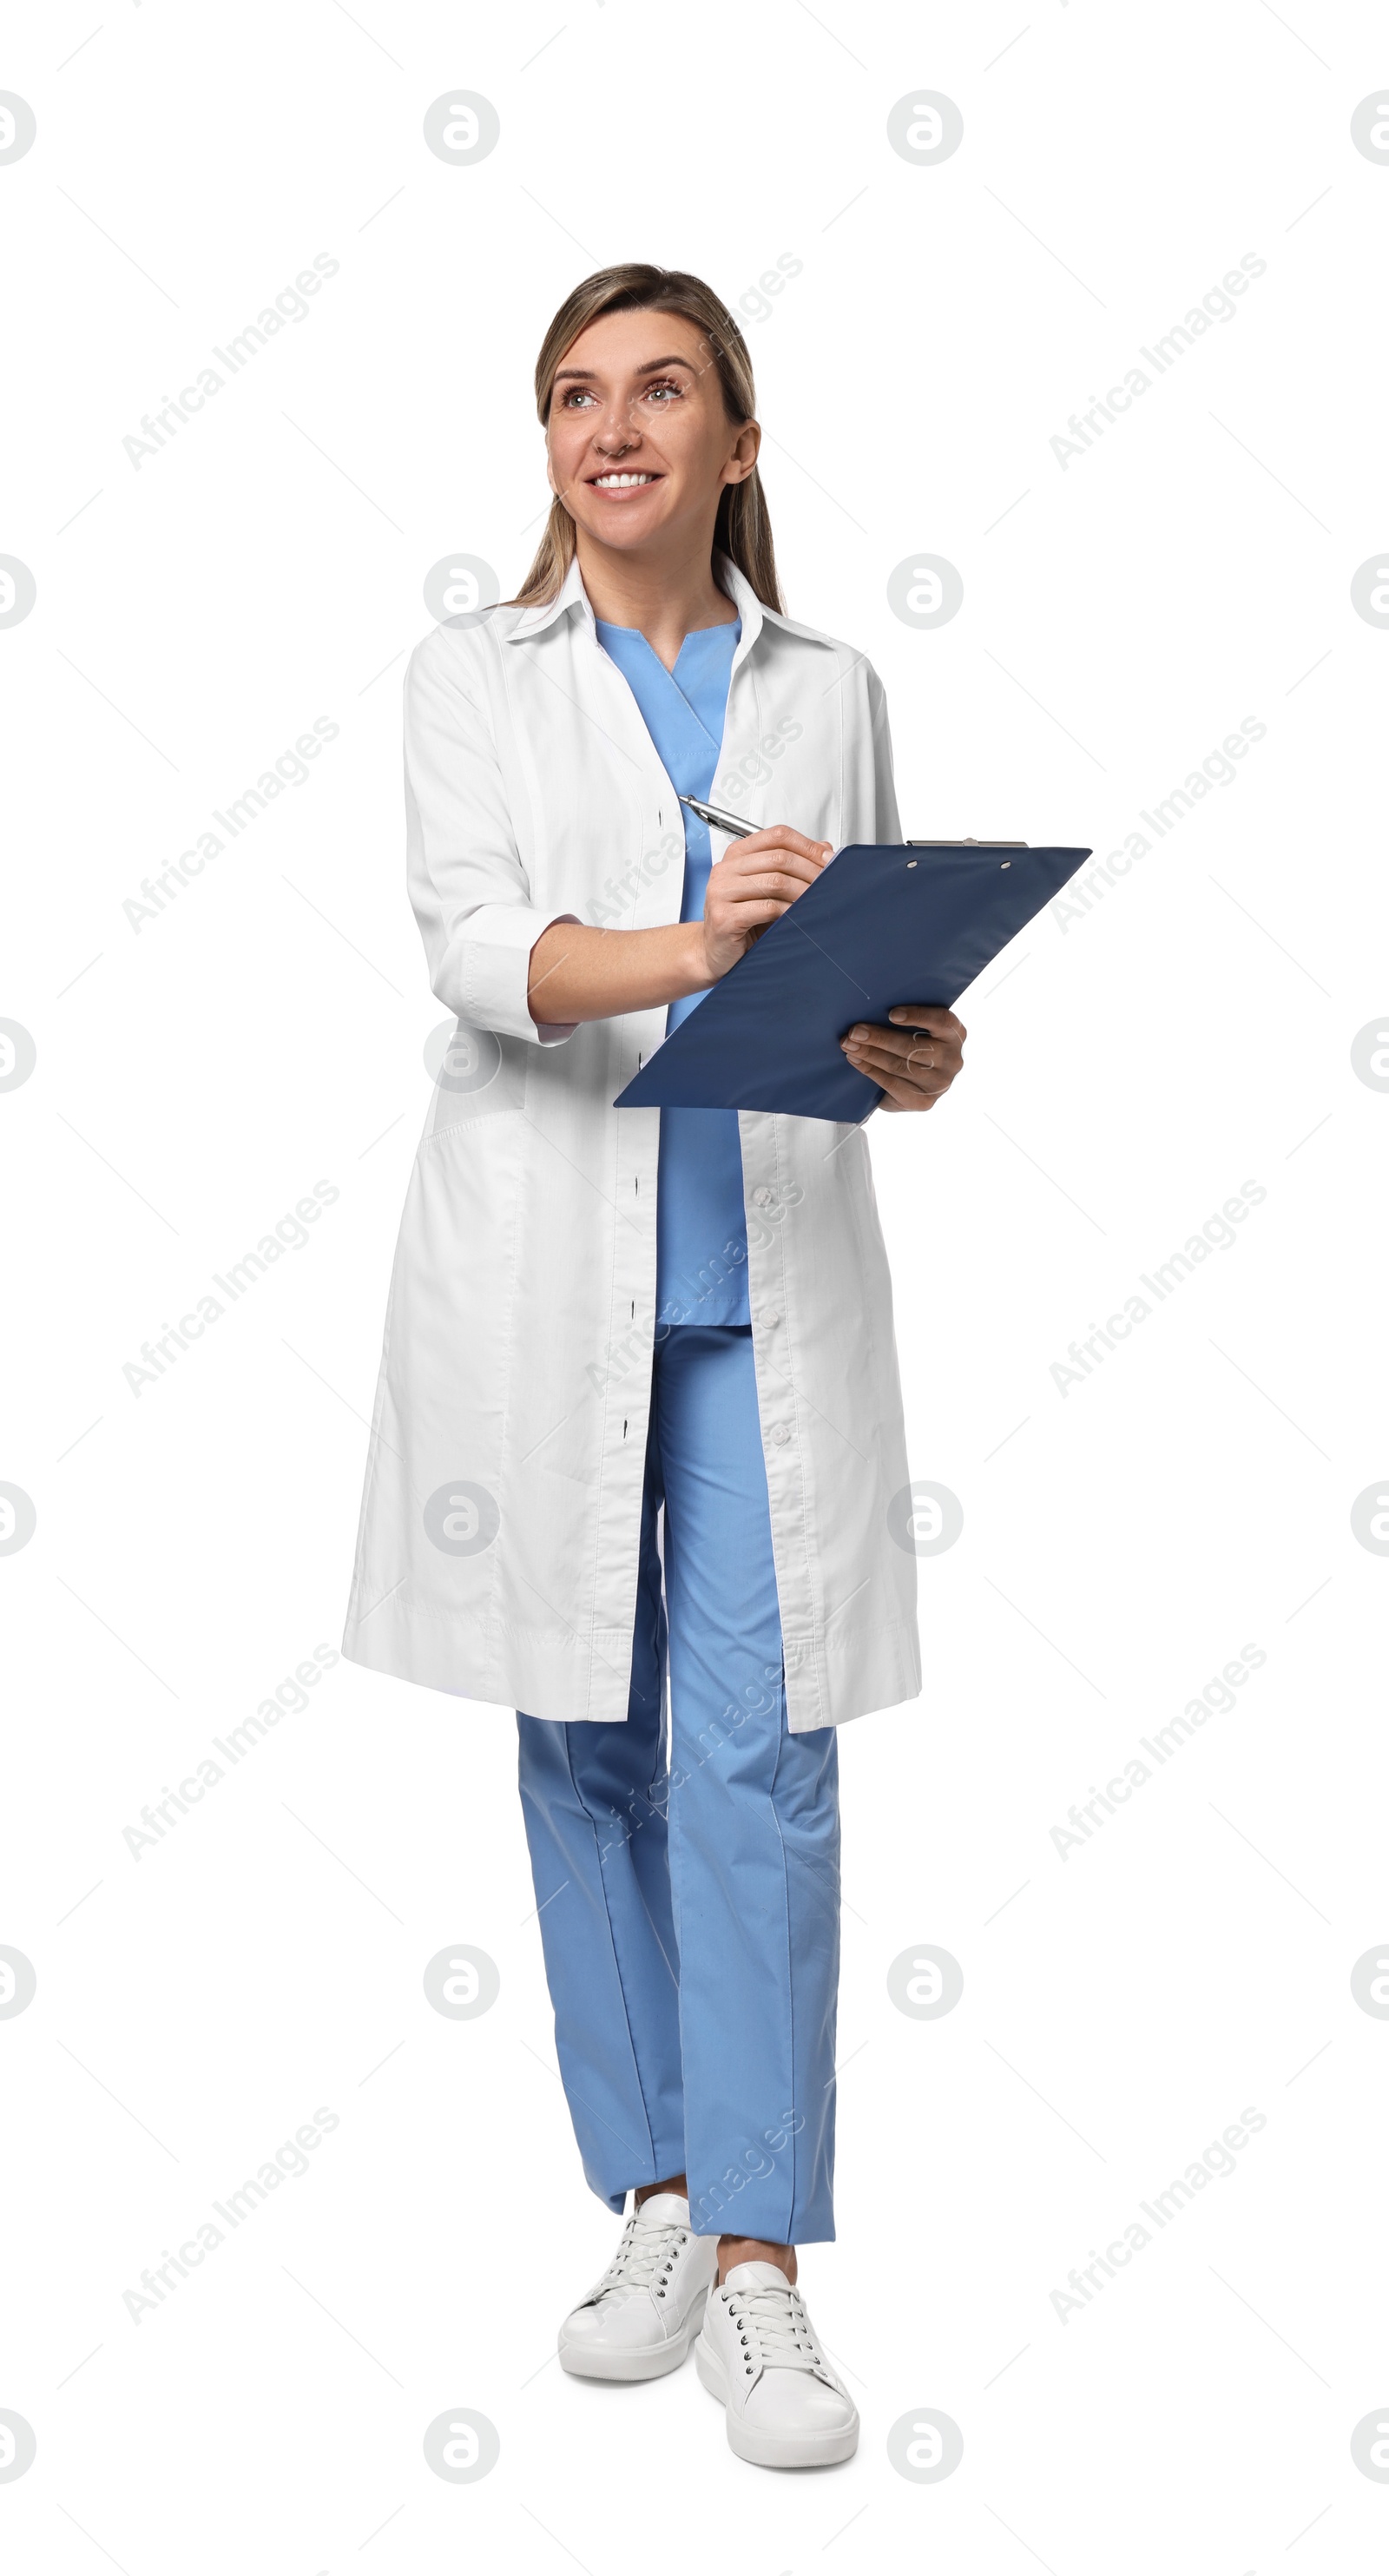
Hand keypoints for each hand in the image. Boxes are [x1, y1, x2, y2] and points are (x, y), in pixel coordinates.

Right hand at [700, 827, 833, 980]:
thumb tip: (825, 849)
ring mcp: (721, 892)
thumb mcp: (769, 888)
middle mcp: (725, 869)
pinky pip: (767, 908)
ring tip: (816, 901)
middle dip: (810, 870)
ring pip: (775, 881)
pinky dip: (789, 912)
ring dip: (803, 892)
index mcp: (737, 855)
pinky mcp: (724, 917)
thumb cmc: (743, 920)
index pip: (777, 836)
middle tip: (828, 884)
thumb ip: (793, 866)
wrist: (716, 952)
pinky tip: (797, 917)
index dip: (807, 846)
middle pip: (779, 857)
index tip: (828, 860)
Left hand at [840, 1004, 966, 1112]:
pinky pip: (892, 1084)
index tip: (891, 1014)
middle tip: (855, 1031)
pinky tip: (856, 1061)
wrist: (916, 1087)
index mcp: (955, 1034)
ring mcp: (940, 1083)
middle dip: (879, 1037)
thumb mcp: (919, 1030)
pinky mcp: (924, 1102)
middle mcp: (953, 1060)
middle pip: (913, 1046)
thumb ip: (906, 1021)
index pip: (942, 1020)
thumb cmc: (915, 1047)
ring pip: (899, 1065)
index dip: (917, 1016)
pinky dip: (870, 1070)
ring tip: (849, 1044)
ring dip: (869, 1053)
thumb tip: (871, 1007)